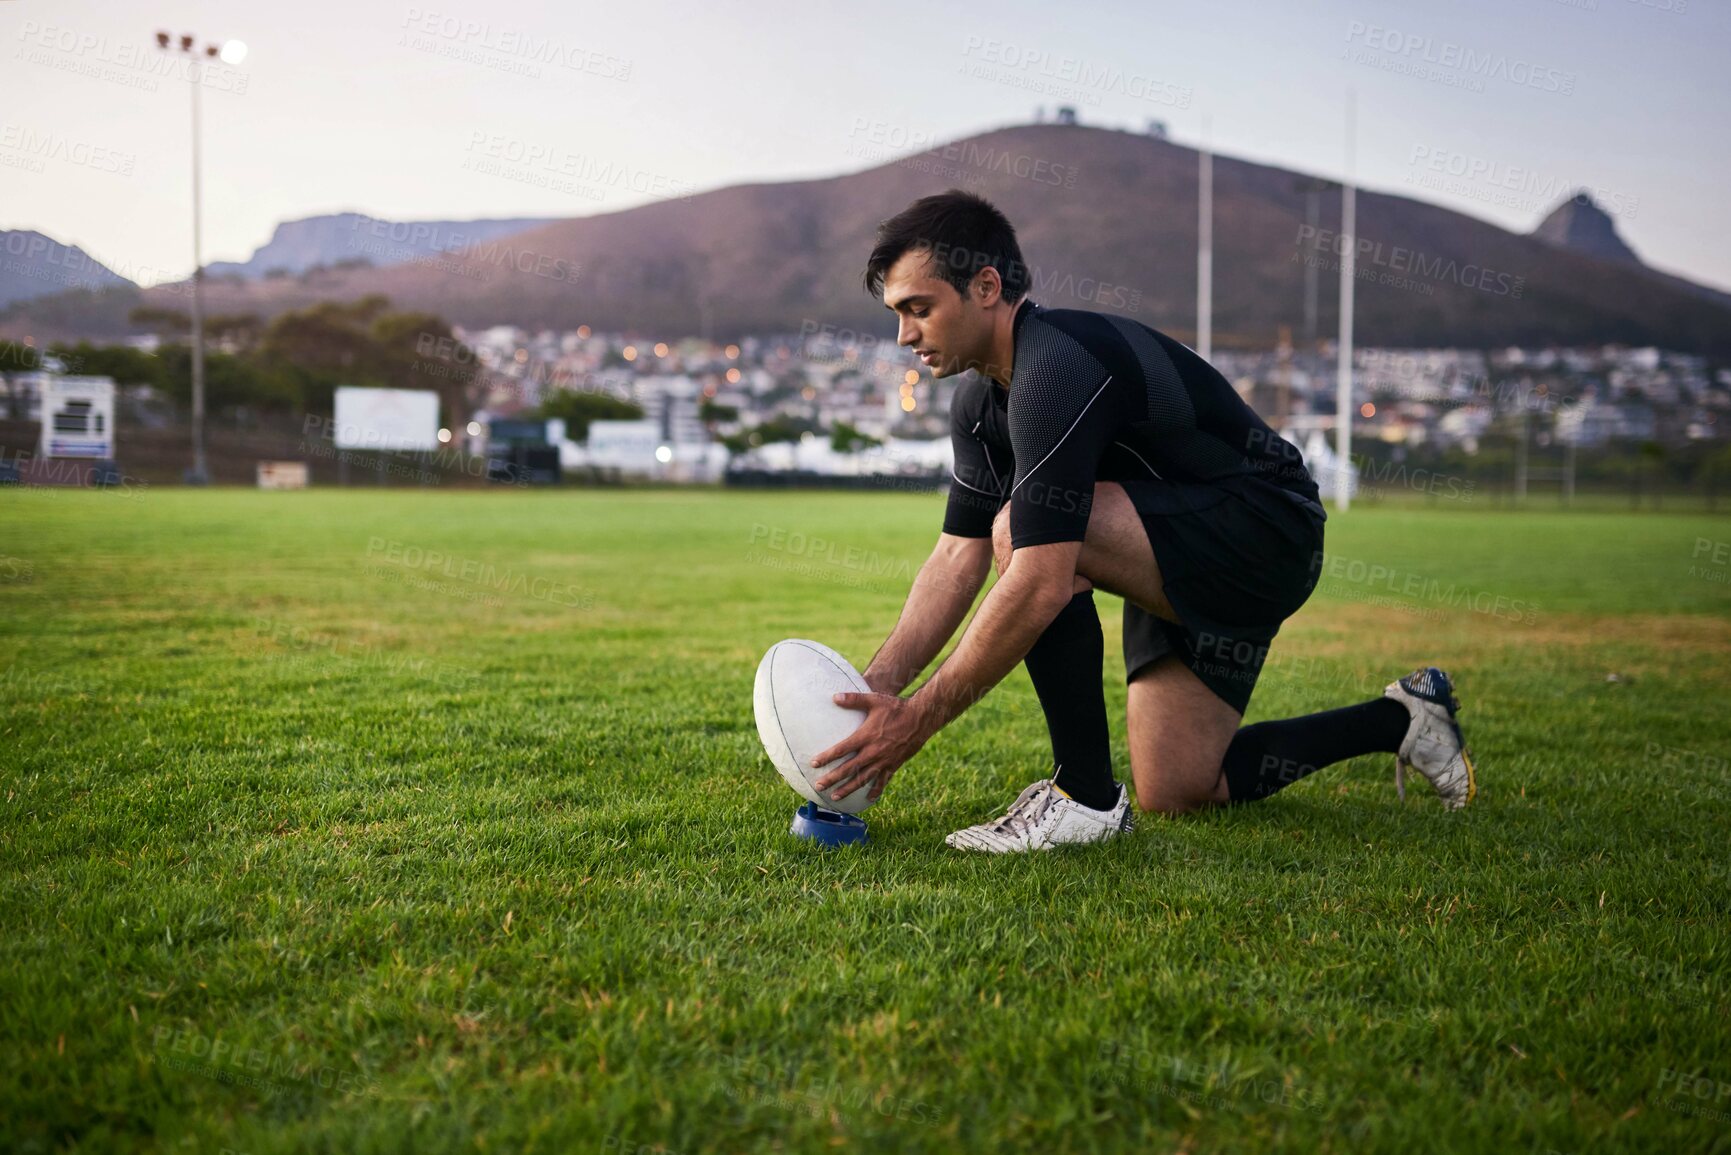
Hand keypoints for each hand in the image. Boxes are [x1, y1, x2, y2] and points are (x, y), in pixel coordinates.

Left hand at [810, 692, 933, 802]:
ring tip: (835, 797)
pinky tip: (868, 798)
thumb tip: (834, 697)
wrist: (921, 718)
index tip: (813, 763)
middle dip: (832, 778)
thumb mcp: (874, 700)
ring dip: (848, 788)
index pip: (842, 749)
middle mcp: (873, 752)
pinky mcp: (894, 765)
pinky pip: (883, 781)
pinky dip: (875, 790)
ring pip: (863, 779)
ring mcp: (884, 760)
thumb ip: (853, 699)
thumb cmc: (896, 708)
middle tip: (818, 786)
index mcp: (866, 736)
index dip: (827, 757)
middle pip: (848, 769)